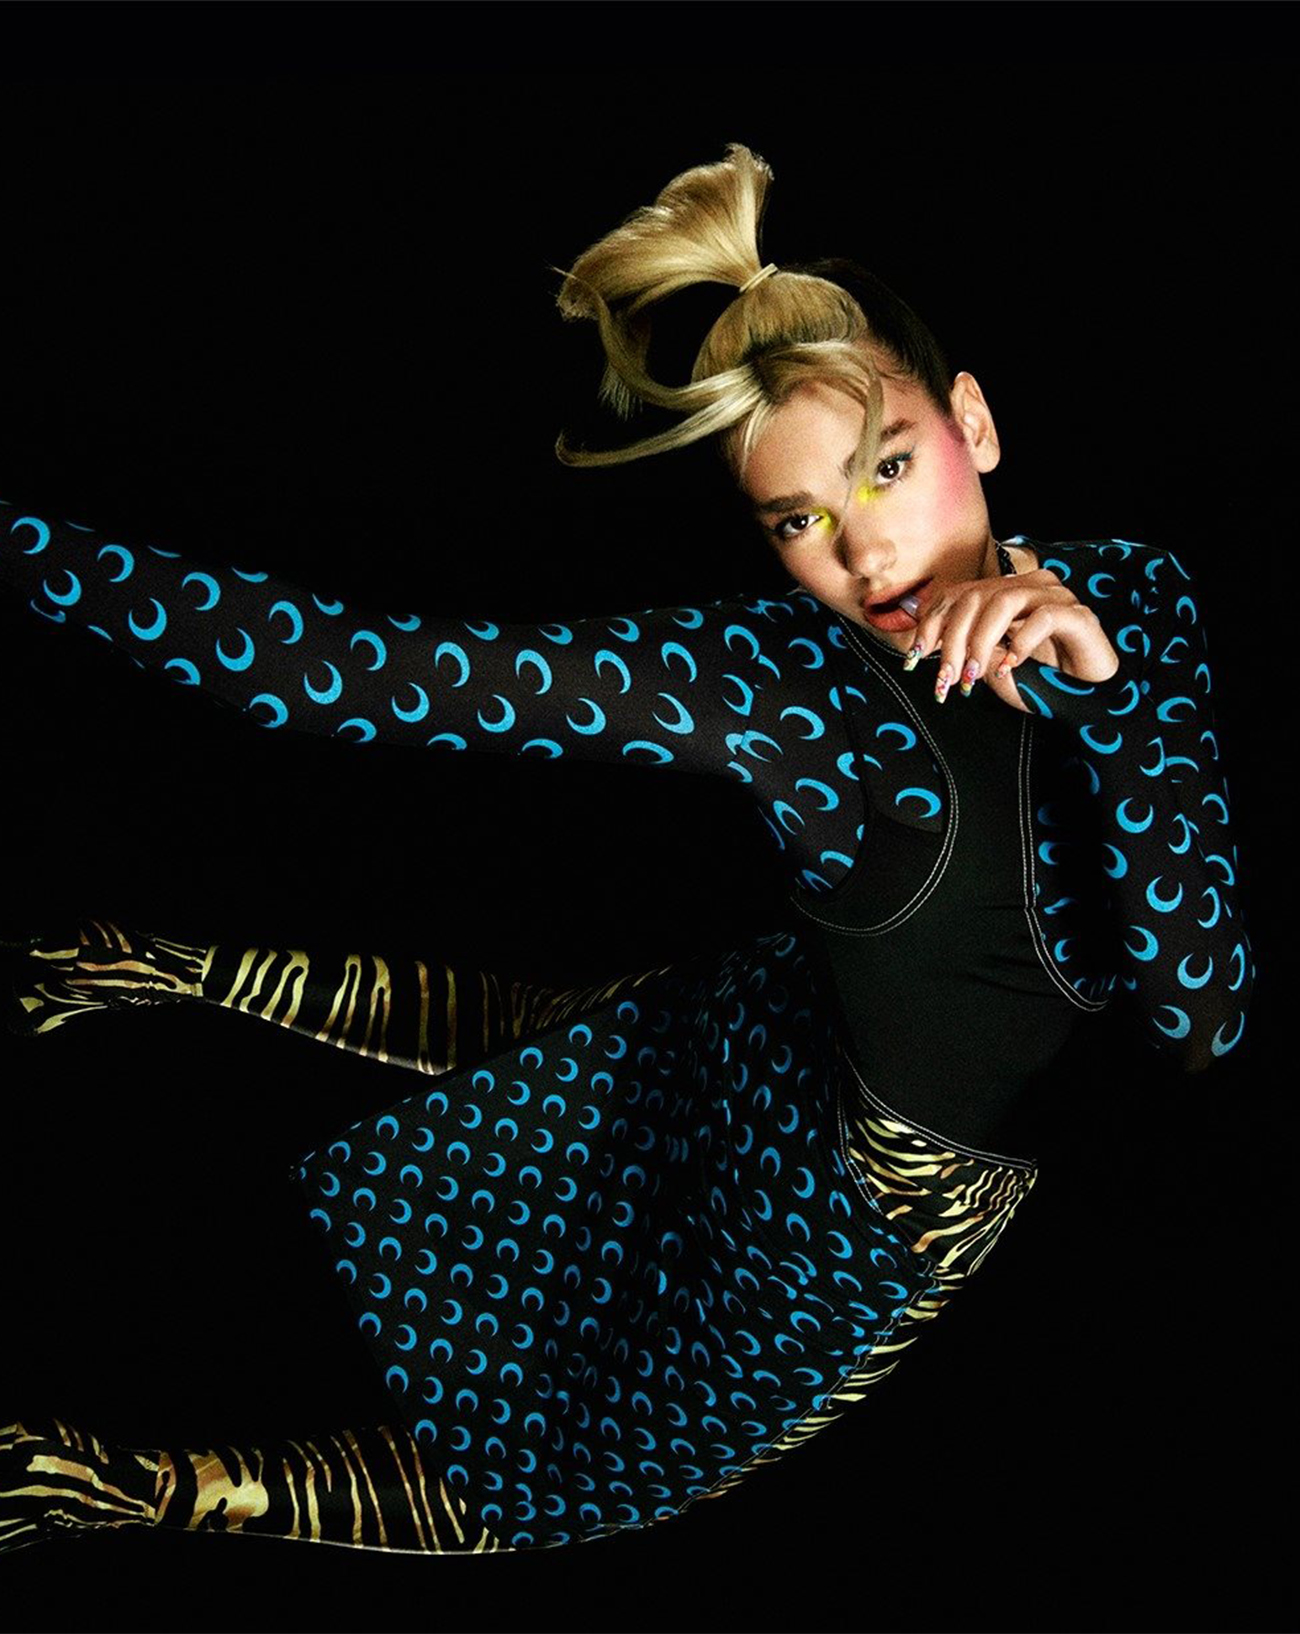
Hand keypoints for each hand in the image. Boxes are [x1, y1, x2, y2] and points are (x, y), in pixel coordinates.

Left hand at [906, 567, 1119, 711]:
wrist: (1088, 699)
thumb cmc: (1040, 682)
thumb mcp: (990, 667)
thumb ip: (964, 651)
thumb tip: (925, 645)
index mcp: (1004, 593)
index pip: (957, 594)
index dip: (931, 623)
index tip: (915, 657)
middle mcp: (1029, 587)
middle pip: (975, 596)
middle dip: (952, 640)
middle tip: (946, 678)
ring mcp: (1055, 597)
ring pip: (1004, 601)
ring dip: (980, 642)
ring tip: (974, 675)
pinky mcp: (1078, 615)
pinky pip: (1043, 618)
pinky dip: (1020, 643)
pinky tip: (1010, 667)